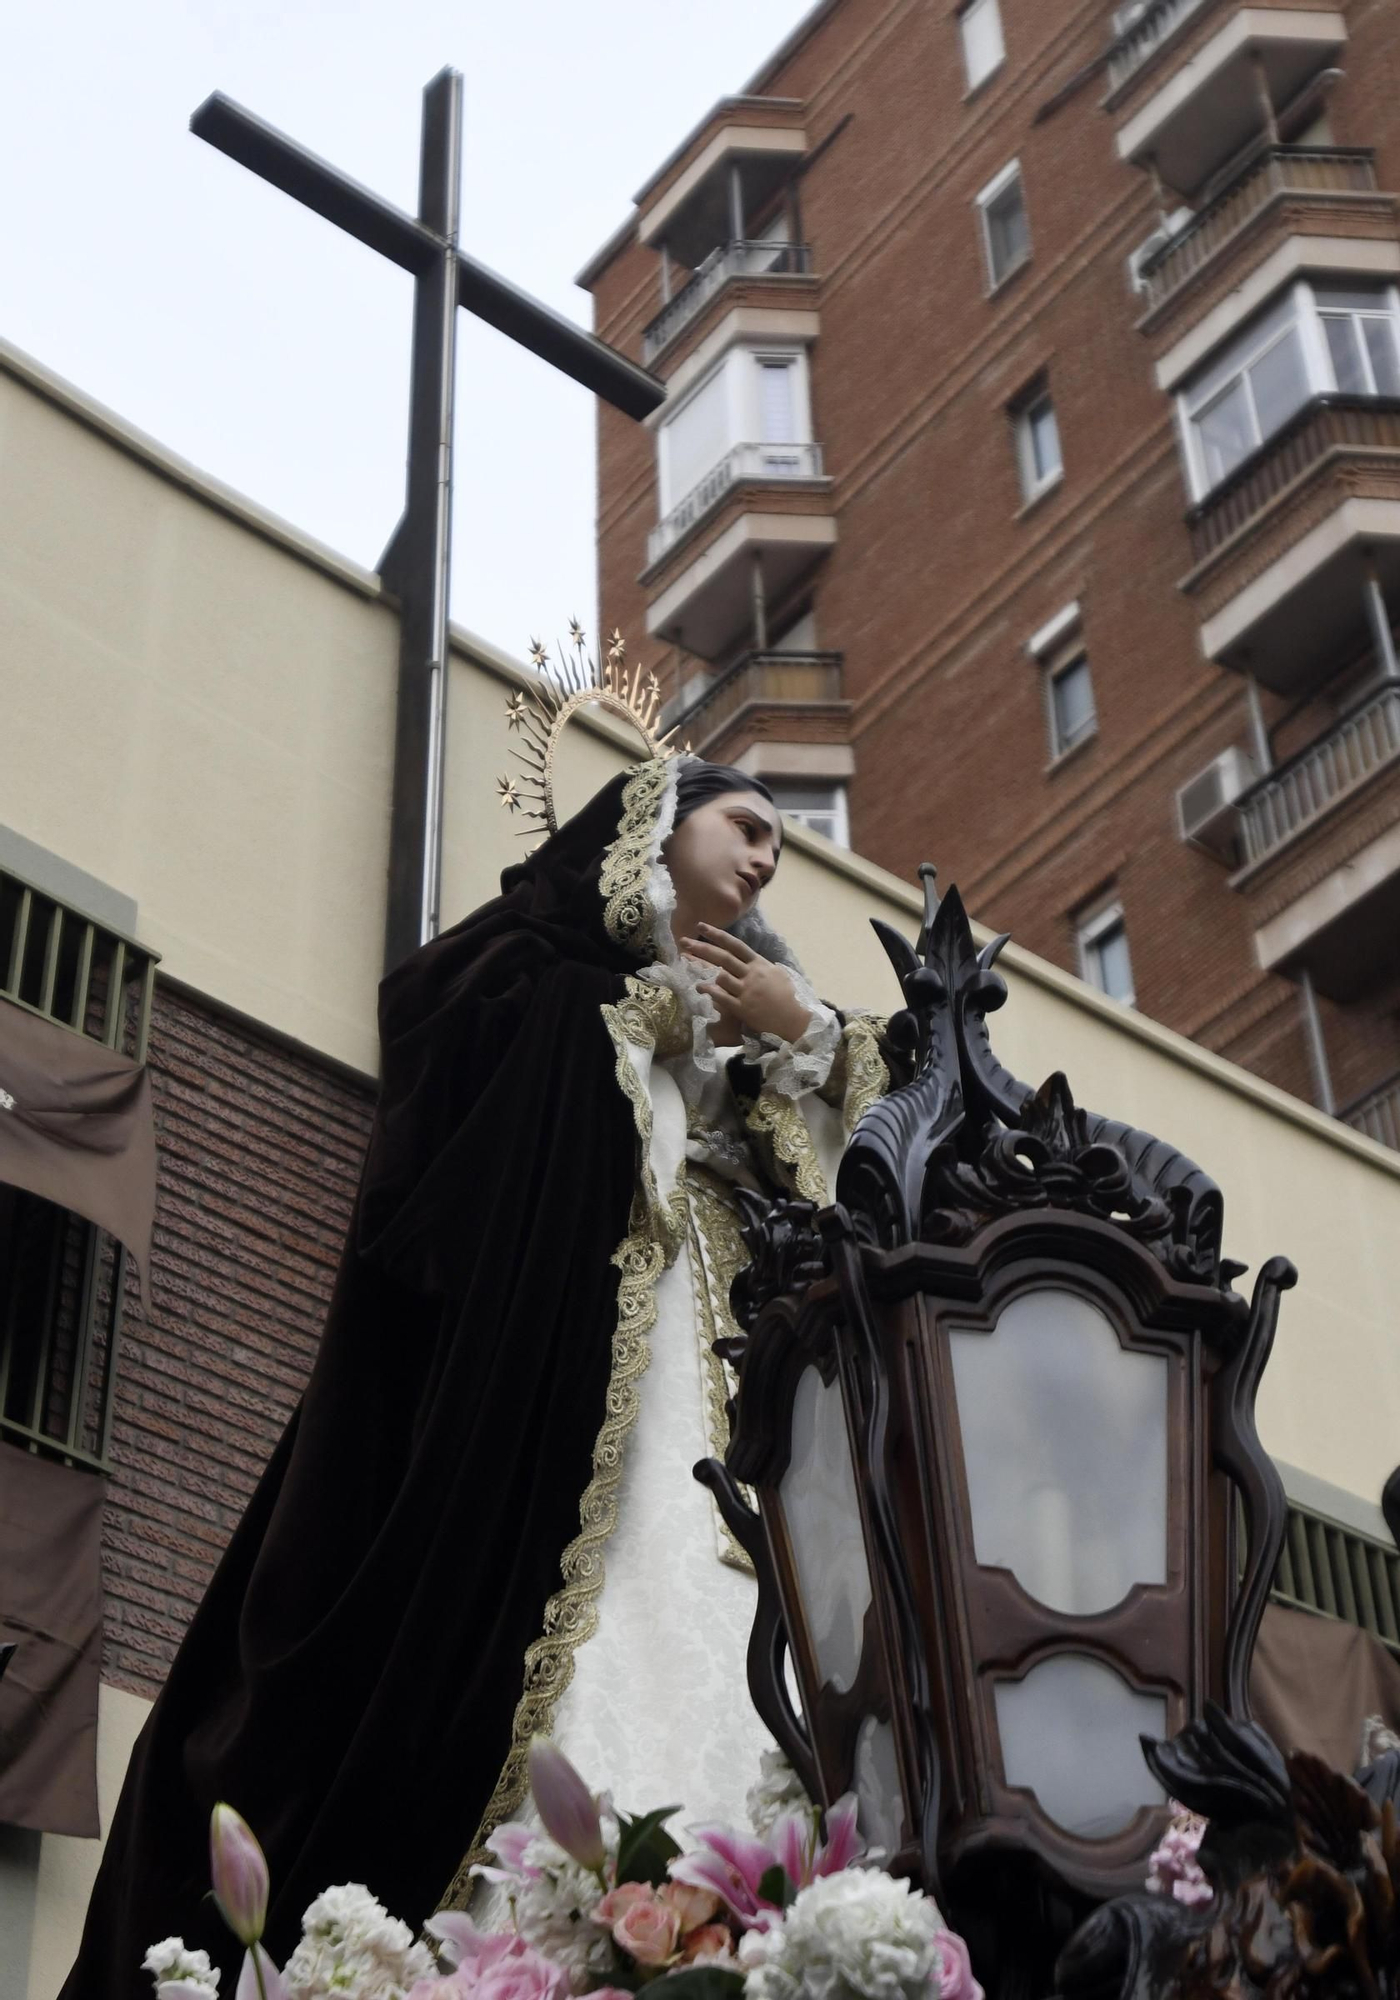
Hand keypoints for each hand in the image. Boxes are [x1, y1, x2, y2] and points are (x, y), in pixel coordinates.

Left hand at [681, 925, 814, 1043]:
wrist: (792, 1020)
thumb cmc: (787, 997)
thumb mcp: (777, 975)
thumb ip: (761, 966)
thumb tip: (751, 959)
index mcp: (759, 964)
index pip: (735, 945)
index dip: (717, 934)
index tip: (701, 926)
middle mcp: (752, 974)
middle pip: (723, 958)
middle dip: (702, 948)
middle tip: (684, 941)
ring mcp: (747, 991)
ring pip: (721, 976)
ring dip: (702, 971)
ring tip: (687, 965)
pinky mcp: (742, 1008)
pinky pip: (722, 997)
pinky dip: (709, 991)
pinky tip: (698, 987)